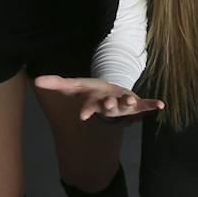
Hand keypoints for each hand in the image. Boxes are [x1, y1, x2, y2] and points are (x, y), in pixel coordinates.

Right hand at [31, 74, 162, 120]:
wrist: (108, 96)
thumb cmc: (90, 91)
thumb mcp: (73, 86)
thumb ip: (56, 83)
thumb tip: (35, 80)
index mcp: (95, 102)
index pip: (88, 107)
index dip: (86, 111)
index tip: (83, 116)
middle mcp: (109, 105)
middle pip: (109, 107)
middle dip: (110, 106)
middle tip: (110, 105)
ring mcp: (123, 105)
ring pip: (126, 106)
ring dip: (130, 104)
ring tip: (132, 101)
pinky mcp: (135, 104)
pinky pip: (144, 105)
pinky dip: (152, 105)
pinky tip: (161, 105)